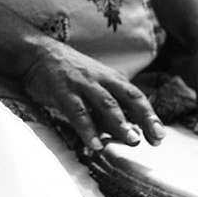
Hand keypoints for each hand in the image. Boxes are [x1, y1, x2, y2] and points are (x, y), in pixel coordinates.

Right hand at [20, 42, 163, 152]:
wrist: (37, 52)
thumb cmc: (69, 72)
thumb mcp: (93, 84)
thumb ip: (108, 107)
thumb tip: (126, 132)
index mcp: (110, 78)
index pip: (136, 97)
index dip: (150, 116)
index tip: (160, 136)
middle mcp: (101, 79)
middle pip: (128, 98)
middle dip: (144, 118)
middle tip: (155, 138)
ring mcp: (82, 84)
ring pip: (105, 103)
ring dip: (120, 123)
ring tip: (131, 141)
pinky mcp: (63, 90)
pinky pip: (78, 111)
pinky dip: (87, 128)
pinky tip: (95, 144)